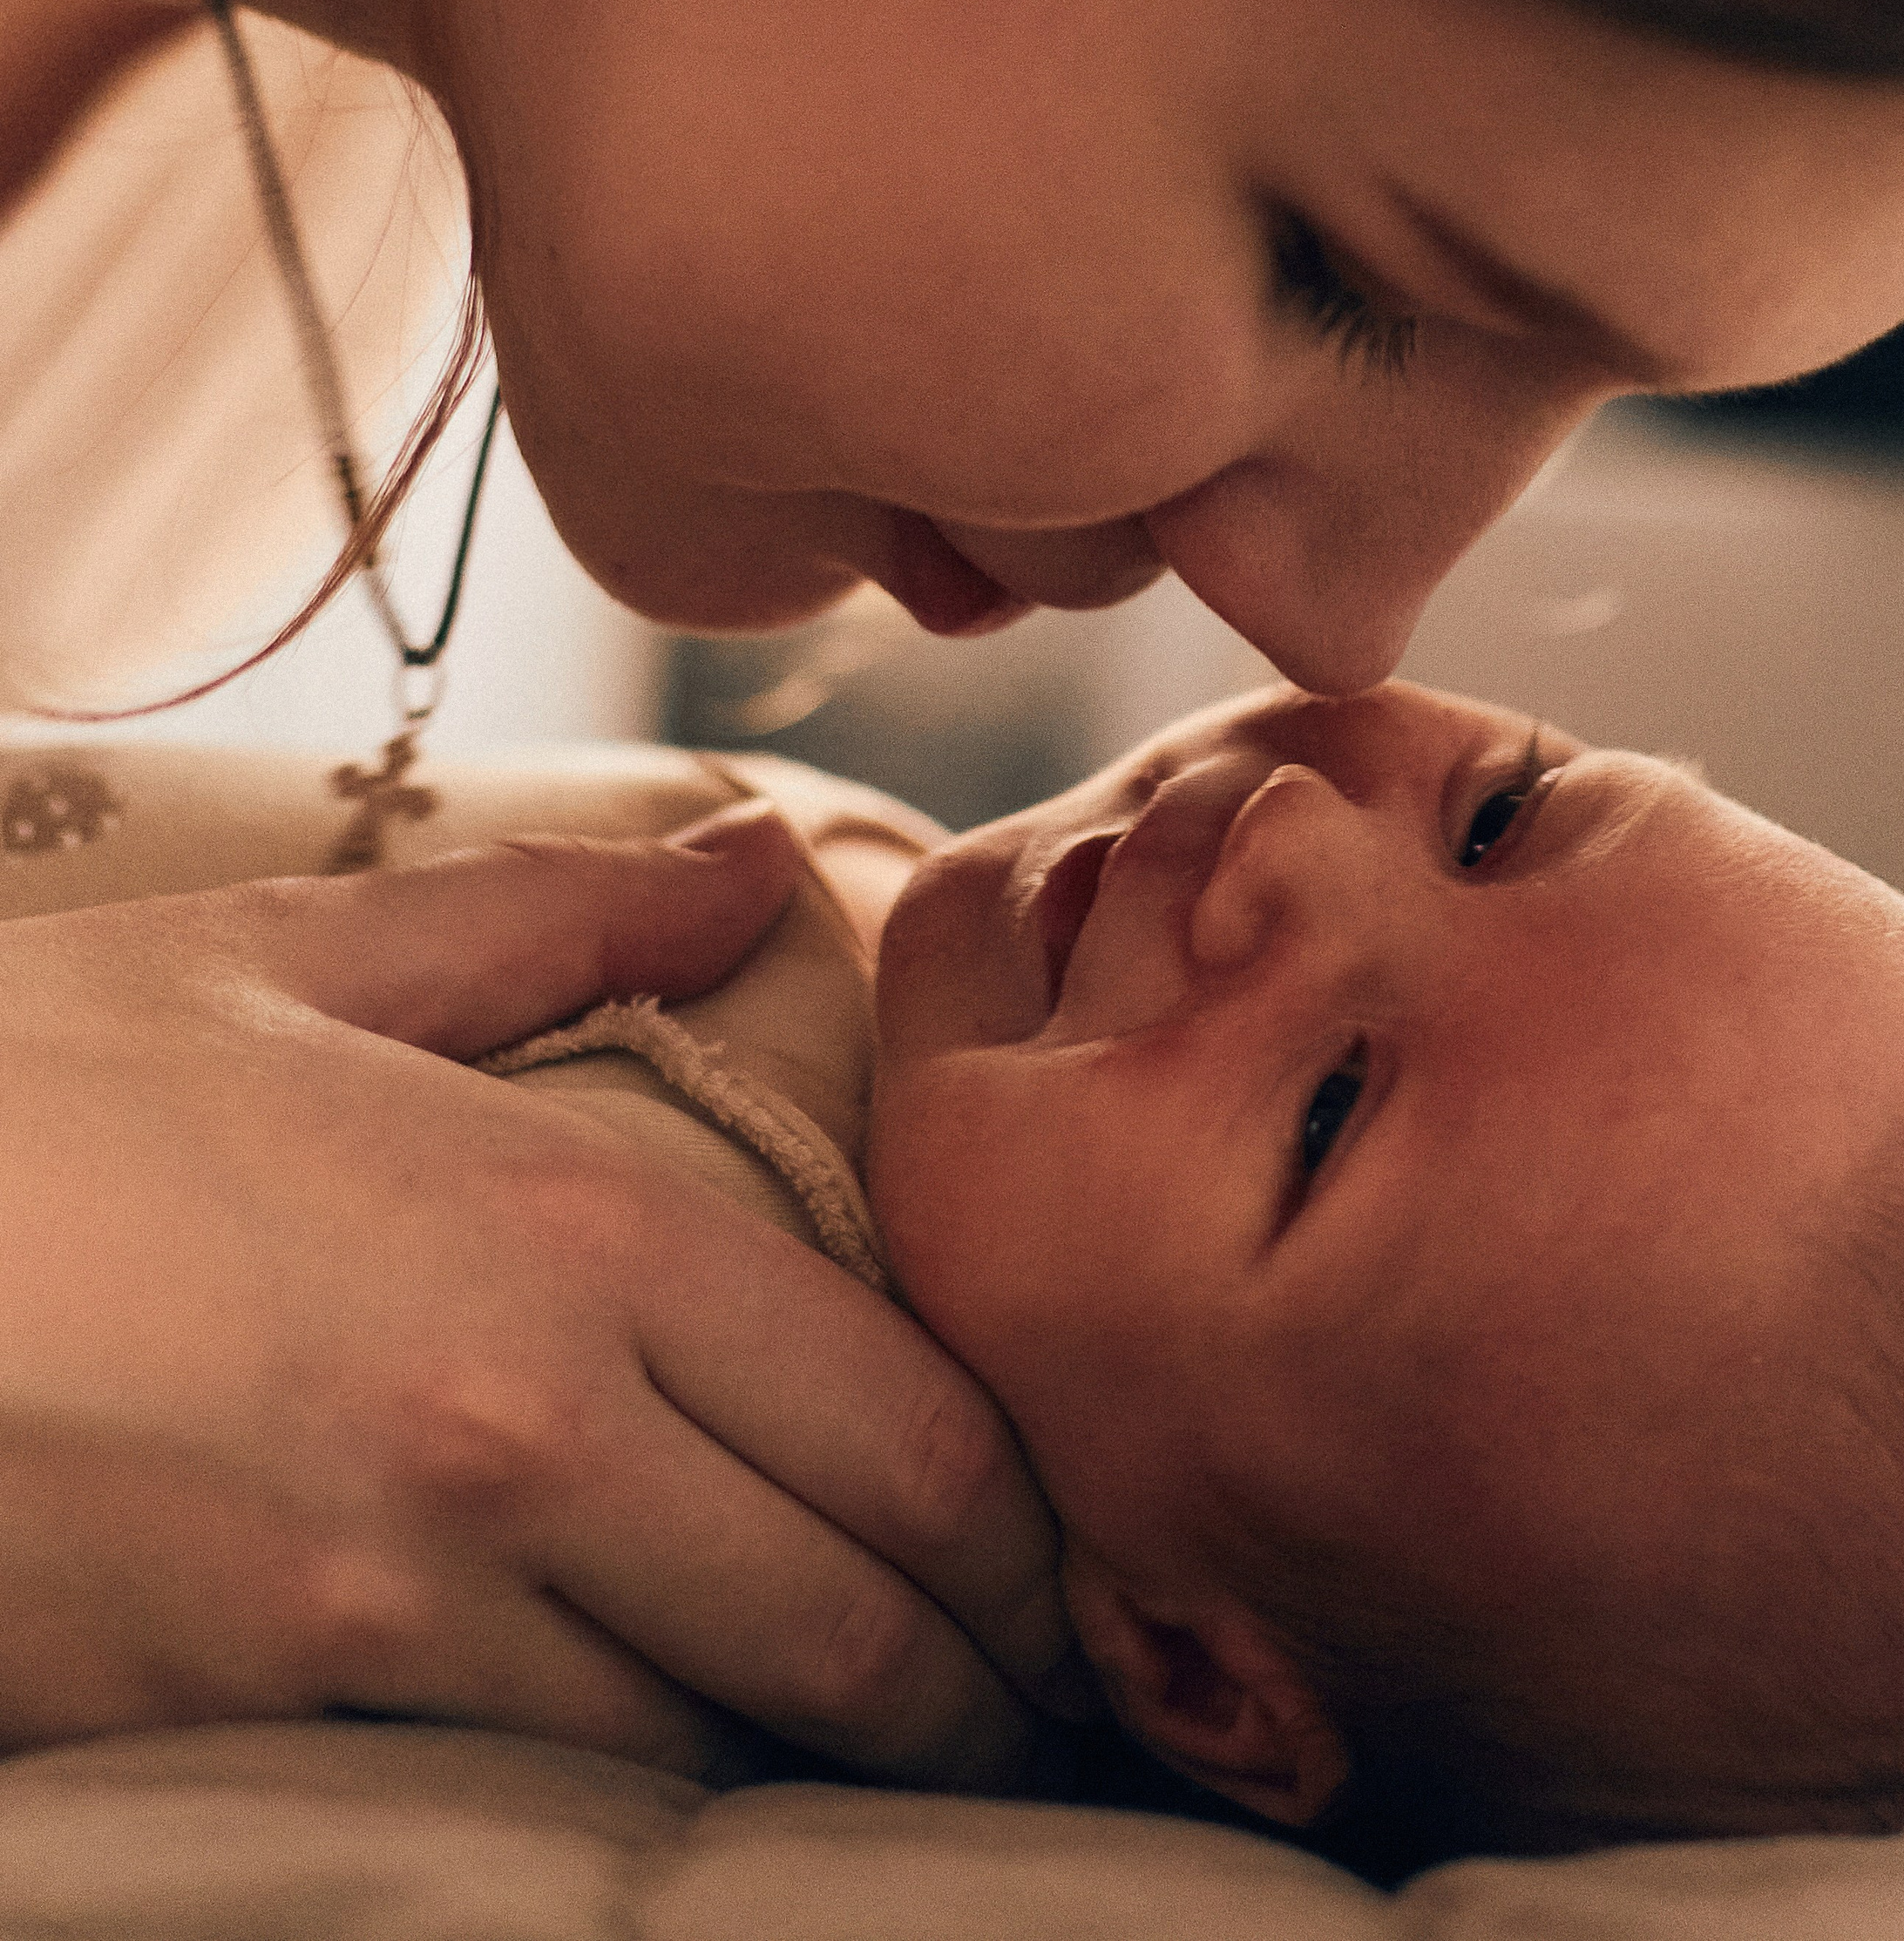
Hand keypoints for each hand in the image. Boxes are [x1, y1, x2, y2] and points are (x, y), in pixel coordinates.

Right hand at [0, 806, 1070, 1786]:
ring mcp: (402, 1609)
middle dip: (970, 1682)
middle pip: (857, 1621)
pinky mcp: (276, 1721)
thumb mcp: (306, 962)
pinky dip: (619, 1782)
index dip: (1022, 1532)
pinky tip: (645, 1744)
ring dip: (804, 1747)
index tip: (1054, 1567)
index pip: (913, 1432)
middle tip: (1020, 1700)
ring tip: (856, 1733)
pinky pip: (524, 1791)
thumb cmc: (37, 1097)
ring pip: (709, 1737)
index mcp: (576, 1233)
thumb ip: (572, 917)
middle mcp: (531, 1433)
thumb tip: (756, 861)